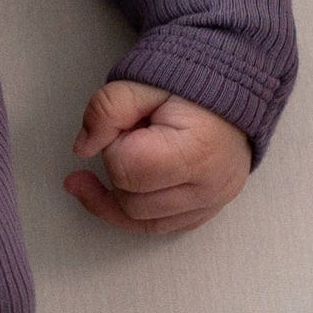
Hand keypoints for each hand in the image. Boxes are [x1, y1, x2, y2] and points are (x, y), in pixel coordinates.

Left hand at [63, 80, 249, 235]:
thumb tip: (83, 149)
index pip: (127, 170)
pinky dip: (136, 210)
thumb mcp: (141, 85)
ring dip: (121, 193)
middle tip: (131, 138)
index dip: (114, 147)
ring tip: (119, 161)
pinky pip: (157, 227)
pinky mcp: (205, 212)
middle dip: (118, 169)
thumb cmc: (188, 89)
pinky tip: (124, 189)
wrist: (229, 96)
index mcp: (197, 151)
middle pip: (131, 202)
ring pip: (140, 222)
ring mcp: (209, 204)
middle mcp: (209, 187)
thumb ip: (106, 110)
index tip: (127, 127)